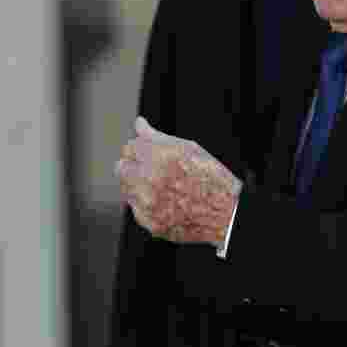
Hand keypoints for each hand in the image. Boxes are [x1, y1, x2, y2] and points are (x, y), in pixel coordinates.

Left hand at [115, 117, 241, 247]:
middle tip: (150, 167)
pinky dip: (145, 203)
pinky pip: (135, 207)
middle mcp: (149, 180)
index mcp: (159, 157)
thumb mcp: (190, 148)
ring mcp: (147, 204)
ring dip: (137, 183)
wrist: (226, 213)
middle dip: (133, 164)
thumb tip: (139, 124)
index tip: (146, 150)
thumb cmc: (212, 178)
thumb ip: (157, 137)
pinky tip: (165, 200)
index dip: (139, 147)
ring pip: (125, 188)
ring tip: (160, 185)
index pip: (129, 147)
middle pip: (120, 167)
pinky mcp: (148, 223)